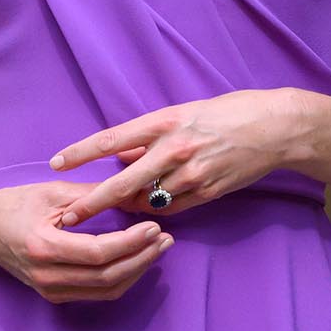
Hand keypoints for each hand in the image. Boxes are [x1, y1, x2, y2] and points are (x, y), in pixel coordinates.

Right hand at [0, 180, 172, 305]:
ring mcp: (50, 290)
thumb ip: (92, 195)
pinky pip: (97, 293)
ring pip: (106, 290)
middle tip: (165, 238)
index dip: (132, 243)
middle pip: (107, 276)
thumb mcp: (51, 192)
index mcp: (43, 247)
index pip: (98, 253)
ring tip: (158, 249)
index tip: (154, 227)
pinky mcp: (55, 296)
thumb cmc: (13, 205)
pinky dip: (122, 279)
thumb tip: (132, 191)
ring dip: (137, 271)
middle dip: (142, 258)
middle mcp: (47, 276)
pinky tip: (138, 260)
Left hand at [49, 89, 309, 221]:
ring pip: (147, 201)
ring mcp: (191, 174)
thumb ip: (150, 137)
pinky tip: (151, 210)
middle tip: (67, 217)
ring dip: (129, 208)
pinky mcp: (207, 192)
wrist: (274, 127)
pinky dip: (158, 210)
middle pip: (122, 183)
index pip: (111, 139)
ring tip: (114, 210)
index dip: (81, 154)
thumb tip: (120, 155)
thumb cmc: (228, 113)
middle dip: (92, 203)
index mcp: (164, 122)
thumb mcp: (183, 113)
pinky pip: (172, 209)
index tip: (56, 164)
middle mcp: (174, 149)